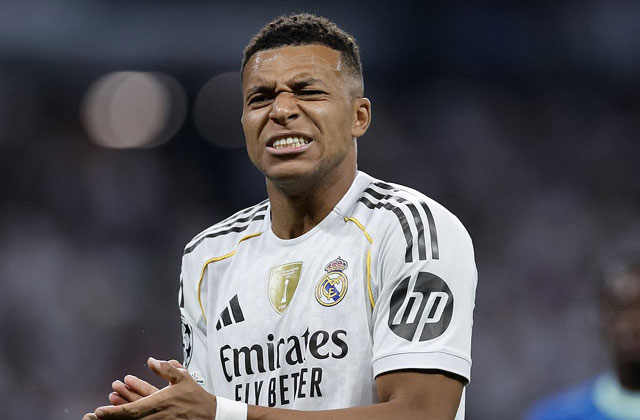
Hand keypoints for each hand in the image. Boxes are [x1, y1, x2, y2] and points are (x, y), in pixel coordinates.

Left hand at [84, 357, 215, 418]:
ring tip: (103, 414)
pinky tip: (122, 418)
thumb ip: (166, 369)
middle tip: (92, 417)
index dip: (114, 412)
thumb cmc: (195, 397)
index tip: (99, 411)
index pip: (131, 409)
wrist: (209, 414)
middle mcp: (156, 416)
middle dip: (110, 418)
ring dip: (118, 419)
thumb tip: (151, 360)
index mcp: (159, 403)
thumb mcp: (182, 378)